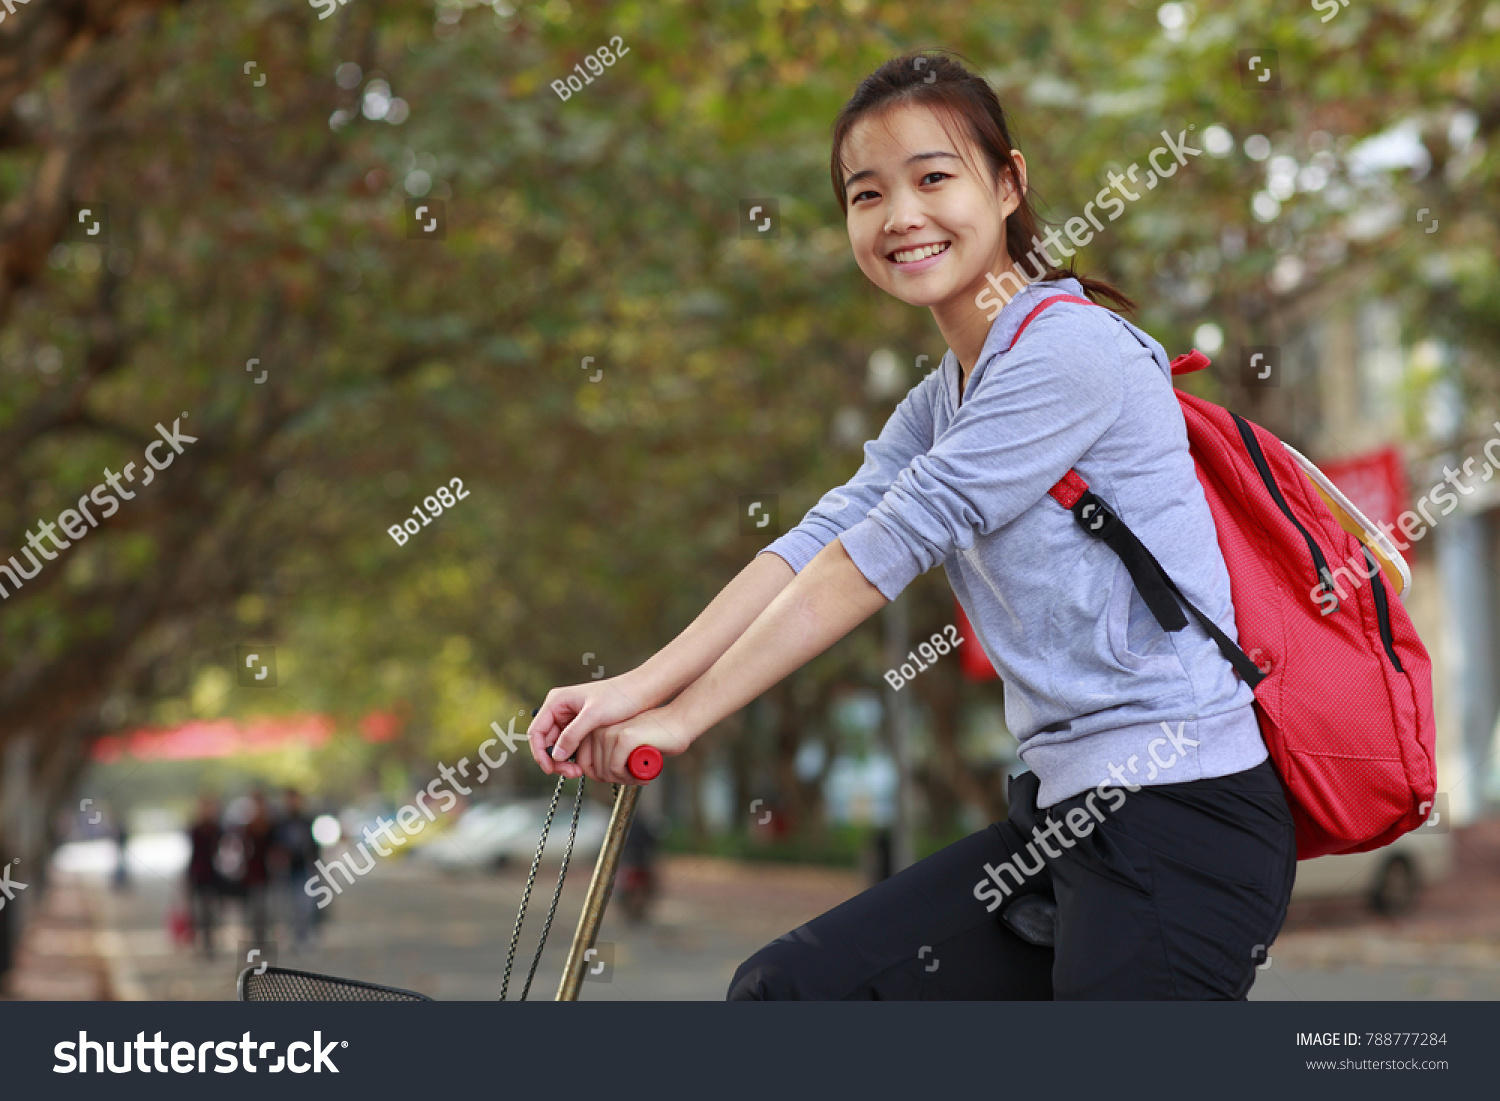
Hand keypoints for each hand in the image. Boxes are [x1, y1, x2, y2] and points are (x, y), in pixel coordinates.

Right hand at [528, 675, 656, 777]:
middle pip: (546, 742)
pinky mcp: (582, 726)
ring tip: (578, 772)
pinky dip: (573, 757)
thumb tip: (556, 755)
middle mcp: (560, 709)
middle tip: (571, 774)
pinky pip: (570, 745)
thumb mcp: (594, 715)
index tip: (550, 769)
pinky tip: (582, 764)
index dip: (540, 753)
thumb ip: (573, 734)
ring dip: (564, 761)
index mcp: (557, 701)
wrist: (640, 692)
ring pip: (558, 746)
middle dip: (554, 760)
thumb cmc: (619, 696)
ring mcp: (570, 718)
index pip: (536, 732)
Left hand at [564, 706, 693, 784]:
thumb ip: (607, 754)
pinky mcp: (624, 738)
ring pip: (606, 772)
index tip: (616, 778)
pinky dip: (629, 777)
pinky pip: (616, 769)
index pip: (583, 762)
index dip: (599, 777)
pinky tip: (642, 774)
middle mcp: (599, 728)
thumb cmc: (654, 735)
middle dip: (614, 780)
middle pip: (594, 770)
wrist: (678, 722)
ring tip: (639, 775)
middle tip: (632, 778)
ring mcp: (611, 731)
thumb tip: (596, 774)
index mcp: (596, 728)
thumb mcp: (623, 744)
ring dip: (623, 780)